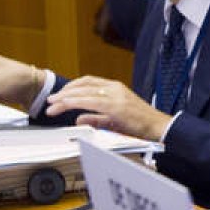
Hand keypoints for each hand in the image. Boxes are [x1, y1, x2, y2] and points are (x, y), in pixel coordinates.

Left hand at [46, 76, 170, 140]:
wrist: (159, 128)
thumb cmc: (140, 124)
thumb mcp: (113, 120)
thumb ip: (96, 119)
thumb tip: (78, 120)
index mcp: (115, 88)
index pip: (88, 82)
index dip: (71, 87)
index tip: (59, 95)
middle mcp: (114, 88)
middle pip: (83, 85)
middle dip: (64, 92)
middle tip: (50, 100)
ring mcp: (116, 95)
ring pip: (84, 91)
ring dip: (65, 97)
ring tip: (53, 105)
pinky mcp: (116, 106)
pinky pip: (90, 101)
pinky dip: (75, 102)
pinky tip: (65, 105)